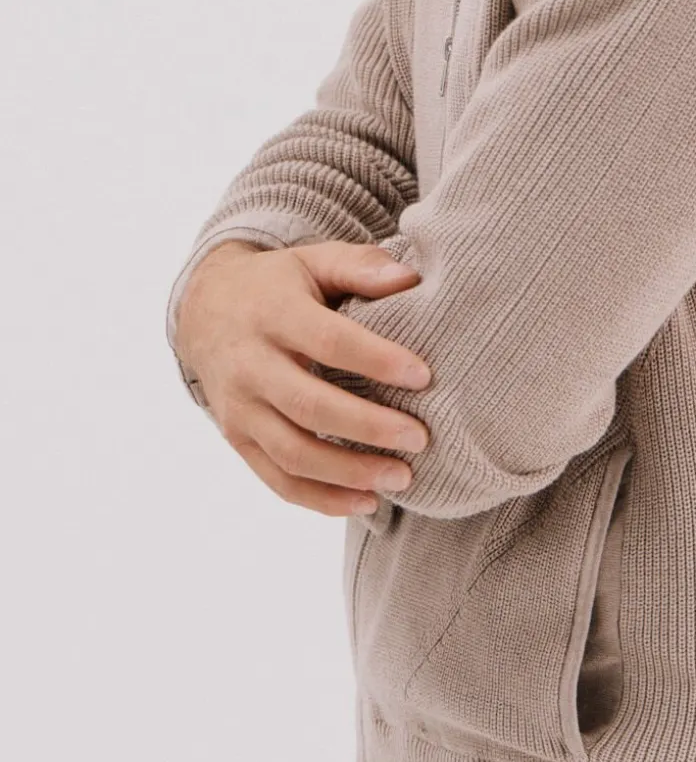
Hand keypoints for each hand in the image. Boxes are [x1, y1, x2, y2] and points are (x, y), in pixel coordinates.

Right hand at [174, 238, 432, 515]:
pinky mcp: (238, 439)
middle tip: (419, 439)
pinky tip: (365, 501)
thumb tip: (410, 279)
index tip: (424, 377)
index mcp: (274, 313)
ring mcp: (239, 407)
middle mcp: (250, 364)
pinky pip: (277, 479)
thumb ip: (361, 266)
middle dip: (367, 428)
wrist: (205, 310)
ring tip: (401, 477)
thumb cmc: (278, 285)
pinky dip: (320, 498)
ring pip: (292, 452)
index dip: (377, 360)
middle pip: (308, 405)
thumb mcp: (314, 260)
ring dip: (348, 473)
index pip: (329, 341)